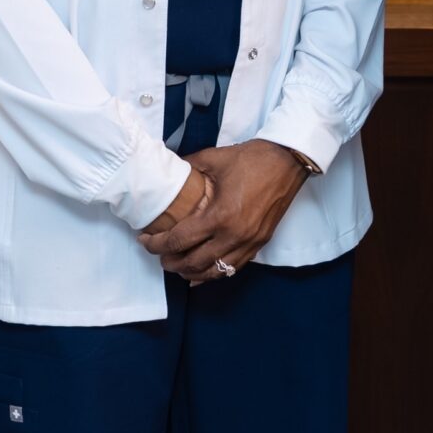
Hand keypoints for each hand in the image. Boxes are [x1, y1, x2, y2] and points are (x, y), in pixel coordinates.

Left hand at [141, 143, 307, 281]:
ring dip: (190, 272)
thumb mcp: (213, 158)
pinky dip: (214, 273)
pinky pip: (232, 269)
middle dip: (170, 262)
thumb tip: (167, 170)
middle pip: (192, 263)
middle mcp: (233, 236)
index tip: (144, 239)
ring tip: (176, 265)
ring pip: (213, 272)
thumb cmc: (251, 159)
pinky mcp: (259, 244)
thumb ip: (187, 167)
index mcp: (219, 216)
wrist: (287, 162)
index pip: (179, 240)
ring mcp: (248, 243)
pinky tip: (202, 272)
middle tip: (157, 253)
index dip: (156, 244)